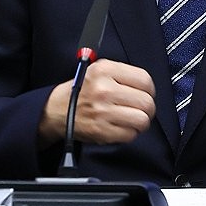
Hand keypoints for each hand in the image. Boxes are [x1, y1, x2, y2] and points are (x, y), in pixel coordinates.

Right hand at [39, 59, 155, 146]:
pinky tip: (120, 127)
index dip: (149, 90)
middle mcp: (103, 89)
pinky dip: (128, 133)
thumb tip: (147, 88)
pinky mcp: (101, 130)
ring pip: (142, 120)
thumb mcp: (97, 71)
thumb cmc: (79, 91)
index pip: (144, 80)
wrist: (56, 110)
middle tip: (140, 110)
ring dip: (140, 122)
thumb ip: (122, 74)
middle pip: (147, 102)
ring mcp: (102, 111)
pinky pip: (130, 135)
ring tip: (131, 119)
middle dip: (147, 109)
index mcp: (104, 70)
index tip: (145, 94)